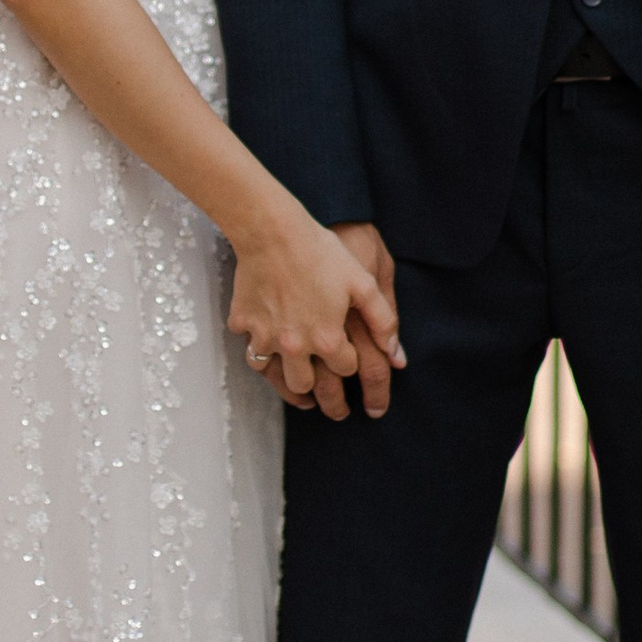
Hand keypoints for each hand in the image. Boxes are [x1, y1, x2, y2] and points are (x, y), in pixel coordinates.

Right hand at [230, 206, 403, 420]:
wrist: (271, 231)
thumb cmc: (321, 251)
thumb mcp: (363, 282)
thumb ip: (383, 321)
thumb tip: (397, 356)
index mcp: (328, 338)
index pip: (347, 369)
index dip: (352, 365)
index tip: (352, 363)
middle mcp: (296, 346)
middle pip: (311, 386)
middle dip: (326, 398)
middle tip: (334, 410)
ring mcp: (266, 338)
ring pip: (278, 378)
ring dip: (292, 388)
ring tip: (303, 396)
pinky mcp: (244, 325)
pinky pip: (250, 351)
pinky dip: (261, 357)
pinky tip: (270, 355)